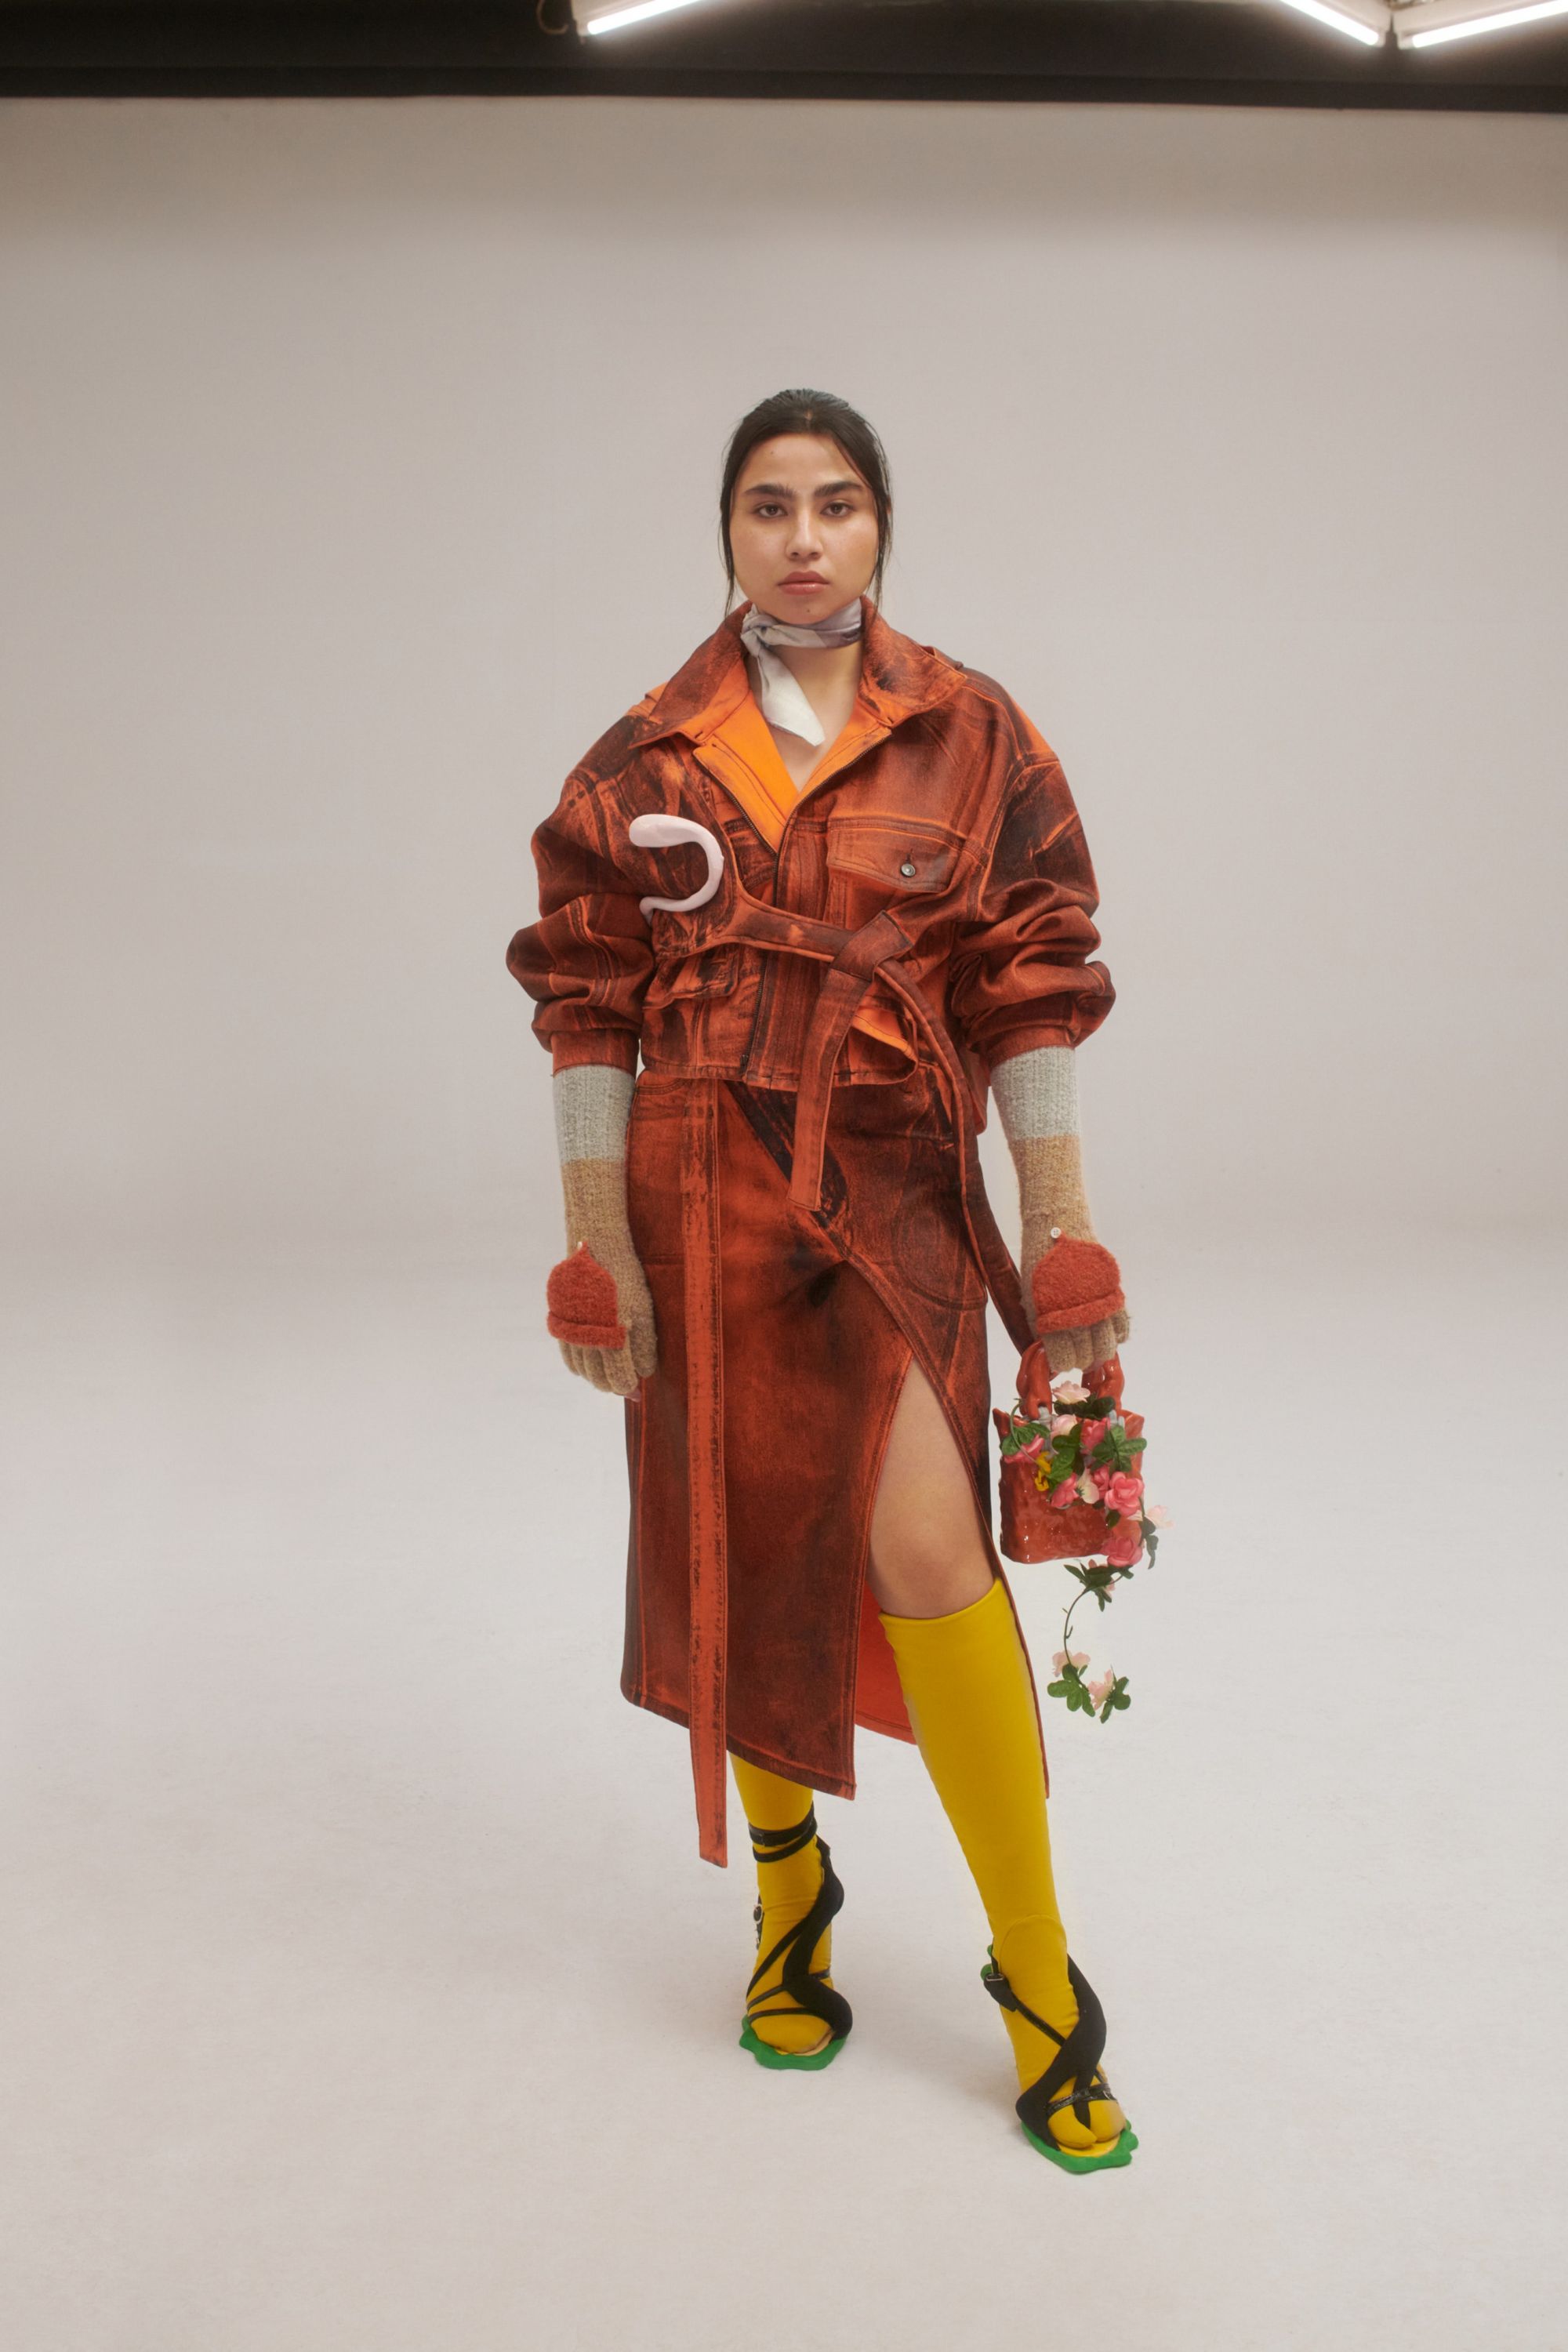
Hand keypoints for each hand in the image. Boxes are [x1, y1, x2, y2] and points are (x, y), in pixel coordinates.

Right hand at [547, 1238, 658, 1396]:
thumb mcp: (643, 1311)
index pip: (619, 1381)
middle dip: (614, 1385)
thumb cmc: (625, 1280)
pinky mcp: (561, 1327)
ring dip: (597, 1376)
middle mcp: (589, 1342)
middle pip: (599, 1380)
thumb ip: (645, 1345)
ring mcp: (572, 1335)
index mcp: (612, 1339)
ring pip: (583, 1371)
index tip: (637, 1388)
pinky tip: (591, 1362)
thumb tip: (644, 1372)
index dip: (629, 1388)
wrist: (594, 1250)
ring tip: (611, 1373)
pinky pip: (569, 1358)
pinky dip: (581, 1366)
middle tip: (627, 1384)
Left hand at [1024, 1226, 1131, 1376]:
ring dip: (1101, 1351)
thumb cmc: (1039, 1262)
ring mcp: (1097, 1305)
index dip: (1064, 1363)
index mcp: (1052, 1318)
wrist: (1059, 1227)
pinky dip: (1116, 1334)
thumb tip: (1048, 1349)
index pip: (1064, 1358)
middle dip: (1083, 1360)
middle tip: (1080, 1354)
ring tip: (1094, 1347)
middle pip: (1088, 1356)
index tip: (1063, 1359)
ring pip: (1108, 1346)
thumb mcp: (1029, 1295)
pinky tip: (1107, 1330)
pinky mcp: (1113, 1294)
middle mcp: (1077, 1315)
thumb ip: (1039, 1324)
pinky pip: (1122, 1326)